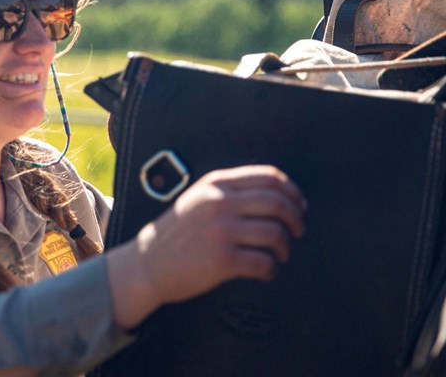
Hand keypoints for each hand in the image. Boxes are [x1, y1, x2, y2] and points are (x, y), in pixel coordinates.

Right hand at [106, 165, 305, 329]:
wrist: (148, 262)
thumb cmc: (178, 231)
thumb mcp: (199, 197)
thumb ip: (230, 190)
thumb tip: (277, 193)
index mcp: (216, 184)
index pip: (268, 177)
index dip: (292, 190)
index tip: (300, 204)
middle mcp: (219, 203)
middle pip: (277, 203)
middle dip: (296, 218)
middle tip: (298, 230)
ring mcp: (221, 231)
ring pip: (275, 233)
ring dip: (286, 246)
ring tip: (281, 253)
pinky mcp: (222, 260)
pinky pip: (264, 263)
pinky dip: (272, 269)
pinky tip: (266, 270)